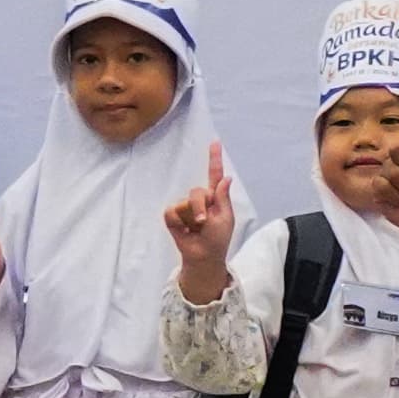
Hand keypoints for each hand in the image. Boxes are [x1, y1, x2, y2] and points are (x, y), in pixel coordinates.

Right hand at [162, 142, 236, 302]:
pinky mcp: (172, 216)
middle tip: (203, 221)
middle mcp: (199, 199)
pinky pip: (172, 212)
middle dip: (200, 207)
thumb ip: (223, 198)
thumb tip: (227, 178)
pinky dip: (178, 222)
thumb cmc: (218, 238)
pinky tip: (184, 230)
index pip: (214, 175)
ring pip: (184, 203)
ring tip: (195, 228)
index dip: (214, 159)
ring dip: (190, 218)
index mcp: (215, 198)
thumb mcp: (226, 218)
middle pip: (197, 192)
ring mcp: (185, 207)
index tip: (215, 142)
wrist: (204, 255)